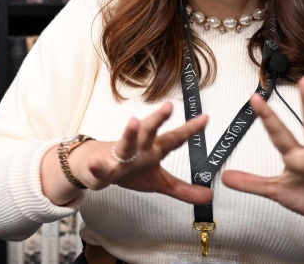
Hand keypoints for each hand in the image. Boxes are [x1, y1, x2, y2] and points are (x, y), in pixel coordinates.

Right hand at [69, 102, 213, 204]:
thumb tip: (209, 196)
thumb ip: (183, 189)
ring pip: (125, 143)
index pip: (173, 139)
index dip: (189, 130)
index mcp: (153, 150)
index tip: (205, 118)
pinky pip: (100, 168)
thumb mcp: (159, 181)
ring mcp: (119, 157)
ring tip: (134, 121)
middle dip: (158, 119)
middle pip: (149, 132)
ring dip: (129, 133)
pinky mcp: (103, 169)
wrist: (95, 165)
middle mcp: (138, 149)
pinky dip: (96, 166)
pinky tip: (94, 163)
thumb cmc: (130, 170)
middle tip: (169, 106)